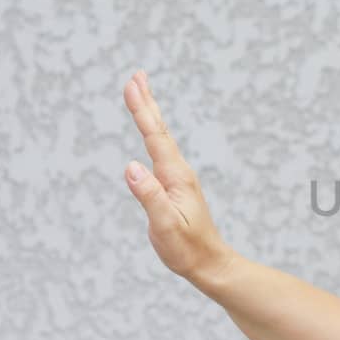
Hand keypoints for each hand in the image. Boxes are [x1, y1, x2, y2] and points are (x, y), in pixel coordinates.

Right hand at [122, 70, 235, 283]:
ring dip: (149, 114)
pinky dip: (152, 134)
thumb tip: (131, 167)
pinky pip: (160, 152)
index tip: (132, 85)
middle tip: (137, 75)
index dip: (142, 110)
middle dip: (146, 102)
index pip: (154, 137)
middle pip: (159, 130)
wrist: (208, 263)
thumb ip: (149, 196)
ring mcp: (176, 178)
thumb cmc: (186, 248)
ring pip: (160, 139)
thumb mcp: (165, 224)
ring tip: (141, 93)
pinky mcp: (174, 186)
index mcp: (175, 176)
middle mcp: (177, 172)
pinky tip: (150, 133)